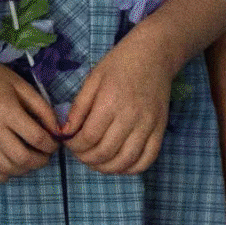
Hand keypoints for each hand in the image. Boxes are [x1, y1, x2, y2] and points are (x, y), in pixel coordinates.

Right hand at [0, 41, 61, 180]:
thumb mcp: (22, 86)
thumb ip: (42, 109)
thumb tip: (57, 132)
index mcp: (6, 109)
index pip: (36, 138)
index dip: (51, 144)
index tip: (53, 142)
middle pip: (22, 158)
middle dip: (40, 161)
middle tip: (44, 154)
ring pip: (6, 168)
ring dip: (23, 169)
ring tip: (28, 158)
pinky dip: (0, 175)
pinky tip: (9, 165)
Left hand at [59, 31, 171, 173]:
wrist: (152, 55)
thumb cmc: (118, 64)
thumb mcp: (92, 79)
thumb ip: (78, 107)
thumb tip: (65, 131)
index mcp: (109, 102)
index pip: (89, 137)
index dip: (75, 146)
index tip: (68, 143)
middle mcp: (130, 117)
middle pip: (106, 152)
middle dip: (87, 159)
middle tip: (79, 154)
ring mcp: (148, 126)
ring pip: (126, 161)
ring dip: (107, 168)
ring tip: (95, 163)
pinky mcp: (160, 131)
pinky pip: (147, 160)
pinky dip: (132, 169)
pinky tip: (119, 165)